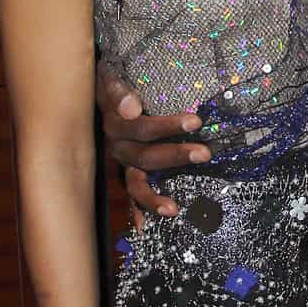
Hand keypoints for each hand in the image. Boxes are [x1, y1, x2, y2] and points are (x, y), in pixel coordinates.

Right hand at [96, 59, 208, 218]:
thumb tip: (131, 108)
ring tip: (173, 209)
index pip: (140, 124)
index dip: (166, 125)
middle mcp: (117, 143)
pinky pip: (131, 196)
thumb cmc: (118, 80)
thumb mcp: (114, 75)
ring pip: (136, 182)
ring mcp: (122, 160)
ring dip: (154, 196)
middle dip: (176, 155)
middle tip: (206, 153)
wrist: (101, 89)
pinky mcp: (127, 172)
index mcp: (116, 119)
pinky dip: (138, 212)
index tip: (195, 122)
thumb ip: (118, 88)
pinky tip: (145, 230)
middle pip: (145, 154)